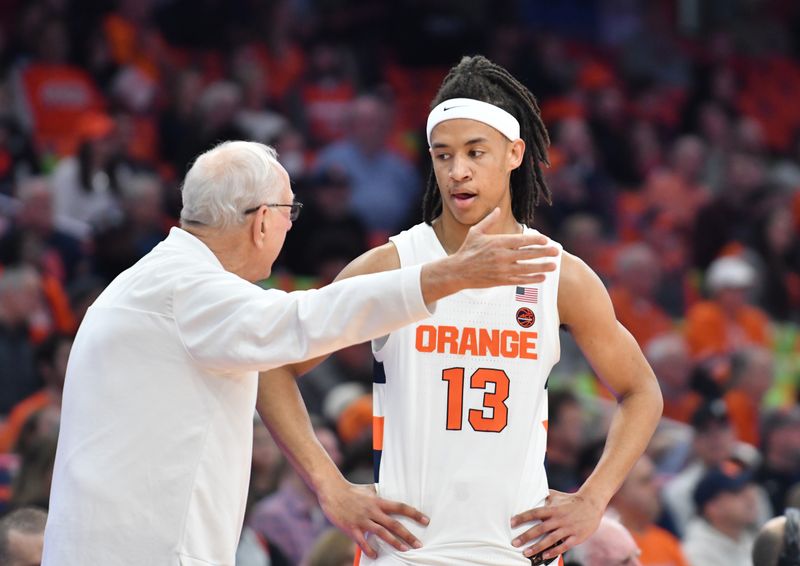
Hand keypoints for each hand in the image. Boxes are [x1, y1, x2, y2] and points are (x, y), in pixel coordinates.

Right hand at [317, 480, 428, 558]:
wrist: (332, 491)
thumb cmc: (351, 490)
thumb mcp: (368, 489)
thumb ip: (378, 493)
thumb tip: (387, 492)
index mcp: (378, 501)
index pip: (400, 507)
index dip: (414, 514)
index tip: (426, 520)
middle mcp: (373, 511)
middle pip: (394, 524)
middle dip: (408, 535)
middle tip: (419, 544)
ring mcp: (362, 520)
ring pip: (382, 533)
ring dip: (394, 543)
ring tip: (404, 550)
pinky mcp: (352, 528)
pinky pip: (362, 541)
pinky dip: (369, 549)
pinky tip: (375, 556)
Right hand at [421, 208, 558, 302]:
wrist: (458, 271)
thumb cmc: (467, 250)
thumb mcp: (476, 232)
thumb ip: (489, 221)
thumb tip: (498, 209)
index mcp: (497, 242)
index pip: (521, 240)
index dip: (535, 240)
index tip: (546, 240)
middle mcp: (502, 256)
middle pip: (527, 254)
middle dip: (544, 253)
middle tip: (556, 251)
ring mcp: (502, 269)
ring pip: (527, 268)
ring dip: (542, 267)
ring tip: (553, 265)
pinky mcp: (501, 281)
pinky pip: (520, 280)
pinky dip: (532, 279)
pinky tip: (542, 277)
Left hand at [510, 489, 603, 560]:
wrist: (592, 503)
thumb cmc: (570, 499)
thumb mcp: (556, 495)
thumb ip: (543, 496)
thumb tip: (529, 493)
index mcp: (553, 508)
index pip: (534, 513)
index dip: (522, 517)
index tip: (512, 523)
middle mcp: (559, 518)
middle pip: (540, 528)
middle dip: (526, 536)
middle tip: (514, 543)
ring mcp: (568, 528)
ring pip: (550, 539)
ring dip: (537, 547)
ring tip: (526, 553)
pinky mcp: (576, 536)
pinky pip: (564, 546)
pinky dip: (554, 551)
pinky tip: (544, 556)